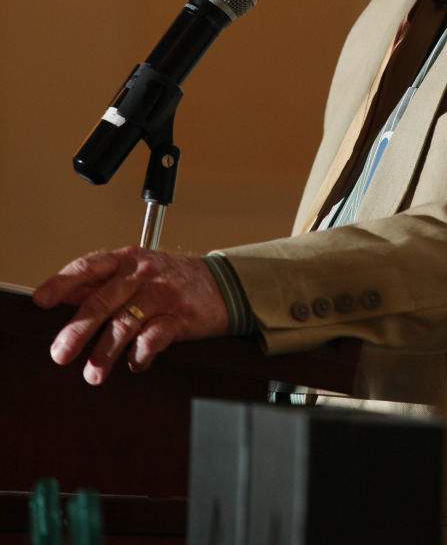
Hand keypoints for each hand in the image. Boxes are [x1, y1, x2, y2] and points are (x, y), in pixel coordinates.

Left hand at [33, 246, 229, 384]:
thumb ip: (101, 282)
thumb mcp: (135, 270)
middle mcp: (143, 273)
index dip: (62, 283)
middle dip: (79, 329)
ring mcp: (163, 294)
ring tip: (94, 373)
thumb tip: (62, 296)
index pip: (89, 267)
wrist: (219, 284)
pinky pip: (154, 338)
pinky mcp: (181, 316)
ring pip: (127, 323)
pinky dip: (140, 356)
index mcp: (126, 259)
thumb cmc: (168, 280)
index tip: (42, 300)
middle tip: (61, 353)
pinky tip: (135, 364)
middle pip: (104, 300)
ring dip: (106, 352)